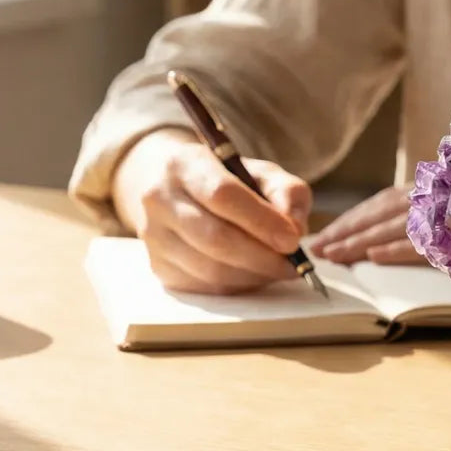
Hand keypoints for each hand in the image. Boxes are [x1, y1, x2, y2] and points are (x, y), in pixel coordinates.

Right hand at [112, 128, 312, 293]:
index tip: (292, 239)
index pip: (222, 194)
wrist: (173, 188)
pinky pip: (204, 286)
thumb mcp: (260, 172)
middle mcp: (160, 199)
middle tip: (293, 265)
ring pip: (210, 269)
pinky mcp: (158, 266)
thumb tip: (295, 229)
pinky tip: (253, 273)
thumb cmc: (225, 179)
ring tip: (277, 268)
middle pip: (215, 238)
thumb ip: (287, 192)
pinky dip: (236, 285)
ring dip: (253, 275)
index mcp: (184, 164)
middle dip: (262, 257)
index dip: (261, 221)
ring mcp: (154, 236)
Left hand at [307, 182, 450, 274]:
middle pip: (390, 210)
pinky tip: (377, 256)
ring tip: (337, 253)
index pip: (395, 200)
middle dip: (352, 229)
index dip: (361, 216)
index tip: (333, 233)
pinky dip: (403, 248)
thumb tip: (403, 241)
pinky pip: (436, 239)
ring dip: (366, 239)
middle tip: (320, 247)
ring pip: (405, 223)